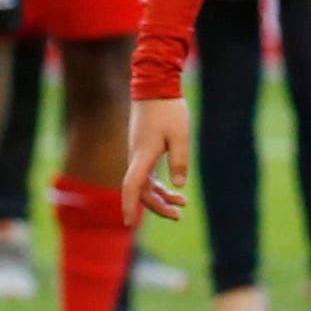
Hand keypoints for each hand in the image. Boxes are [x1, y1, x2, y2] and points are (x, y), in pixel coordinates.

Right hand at [122, 92, 191, 221]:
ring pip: (145, 185)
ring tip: (182, 204)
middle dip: (158, 207)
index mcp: (143, 156)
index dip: (129, 206)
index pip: (132, 187)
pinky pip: (147, 175)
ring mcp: (138, 154)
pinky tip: (174, 189)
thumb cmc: (168, 110)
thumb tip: (178, 185)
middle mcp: (136, 158)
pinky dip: (160, 185)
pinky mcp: (143, 150)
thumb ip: (180, 161)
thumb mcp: (180, 136)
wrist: (155, 86)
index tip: (128, 224)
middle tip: (178, 215)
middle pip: (141, 191)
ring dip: (161, 197)